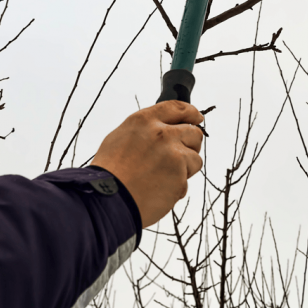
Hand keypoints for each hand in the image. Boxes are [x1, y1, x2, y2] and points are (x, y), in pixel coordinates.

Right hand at [92, 100, 203, 227]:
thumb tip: (160, 129)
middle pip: (193, 132)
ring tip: (162, 176)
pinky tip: (159, 189)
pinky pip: (187, 180)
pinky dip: (177, 186)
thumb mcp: (121, 137)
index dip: (191, 112)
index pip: (177, 108)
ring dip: (184, 168)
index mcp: (144, 121)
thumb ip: (145, 130)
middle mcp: (161, 133)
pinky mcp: (180, 175)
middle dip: (191, 144)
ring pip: (195, 158)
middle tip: (180, 155)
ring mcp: (173, 154)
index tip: (197, 117)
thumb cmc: (110, 171)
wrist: (110, 199)